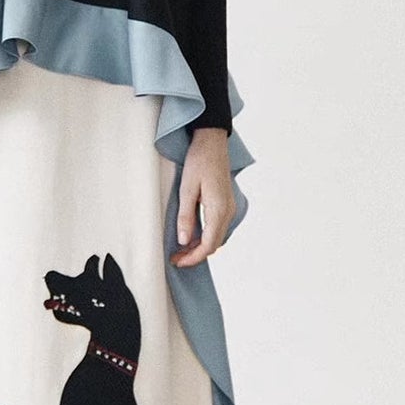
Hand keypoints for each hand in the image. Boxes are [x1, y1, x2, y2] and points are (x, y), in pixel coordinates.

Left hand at [169, 128, 234, 268]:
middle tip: (175, 258)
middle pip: (214, 244)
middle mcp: (228, 212)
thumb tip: (184, 241)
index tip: (177, 262)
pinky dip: (204, 236)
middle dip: (195, 255)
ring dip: (199, 246)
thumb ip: (186, 216)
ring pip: (216, 237)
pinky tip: (191, 235)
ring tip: (180, 249)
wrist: (212, 142)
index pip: (208, 245)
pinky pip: (217, 227)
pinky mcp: (226, 204)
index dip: (193, 257)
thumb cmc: (199, 161)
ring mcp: (229, 208)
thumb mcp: (187, 188)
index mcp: (219, 209)